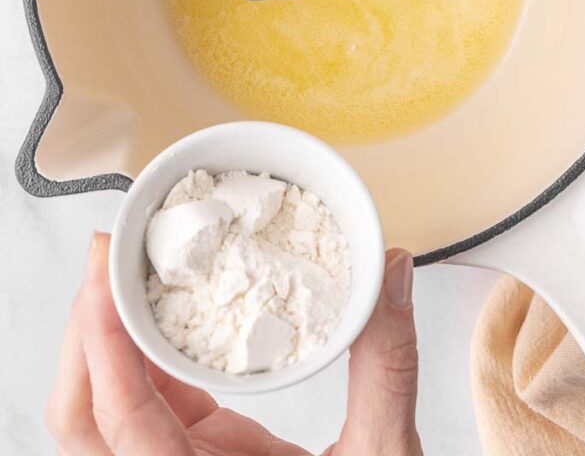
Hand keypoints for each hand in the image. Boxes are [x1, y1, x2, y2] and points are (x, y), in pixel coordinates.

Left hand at [47, 233, 422, 455]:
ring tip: (124, 273)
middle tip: (107, 259)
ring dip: (104, 336)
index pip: (121, 421)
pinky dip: (138, 347)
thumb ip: (384, 368)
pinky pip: (142, 396)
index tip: (102, 280)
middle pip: (82, 415)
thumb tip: (390, 275)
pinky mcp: (191, 449)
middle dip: (84, 332)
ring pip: (102, 406)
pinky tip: (159, 307)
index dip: (102, 346)